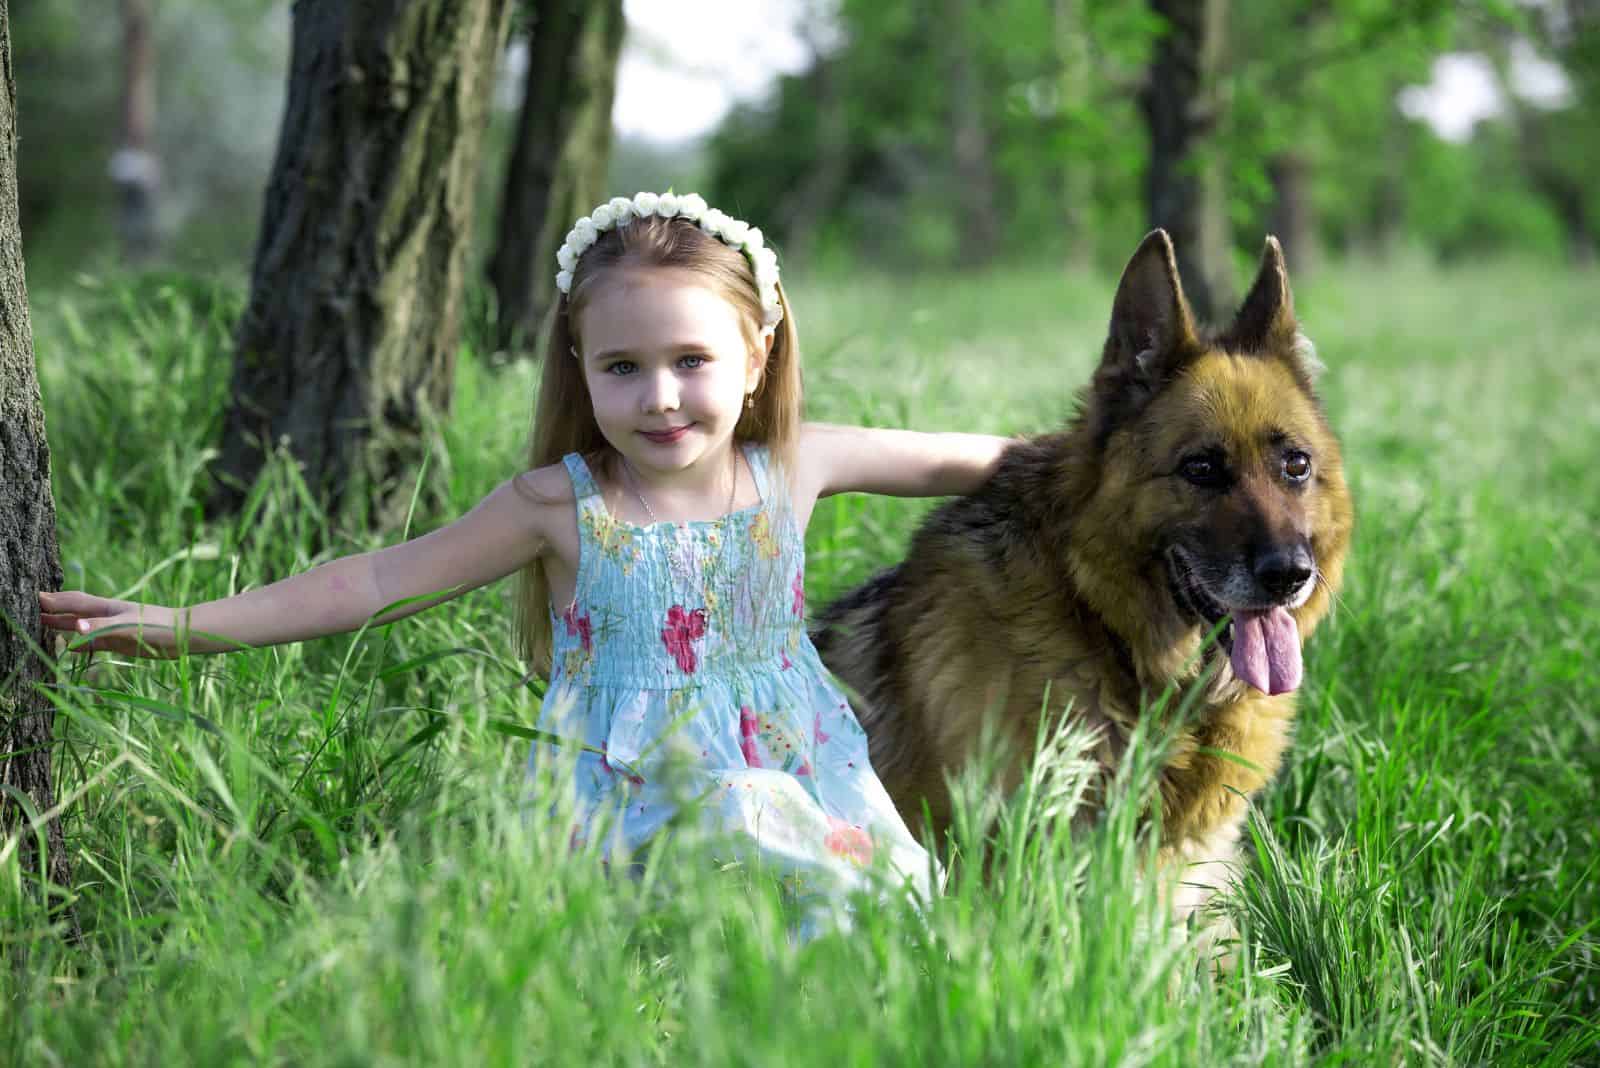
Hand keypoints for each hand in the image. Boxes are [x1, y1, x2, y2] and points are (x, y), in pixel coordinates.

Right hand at [38, 591, 182, 658]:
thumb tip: (74, 628)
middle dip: (52, 609)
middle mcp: (106, 616)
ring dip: (61, 625)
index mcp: (106, 608)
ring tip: (40, 624)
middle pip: (73, 611)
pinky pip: (93, 643)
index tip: (32, 598)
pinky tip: (70, 648)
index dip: (53, 600)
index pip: (72, 602)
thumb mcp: (128, 626)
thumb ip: (100, 627)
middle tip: (29, 608)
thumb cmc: (159, 626)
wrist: (185, 635)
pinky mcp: (120, 642)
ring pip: (80, 627)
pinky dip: (79, 644)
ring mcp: (112, 629)